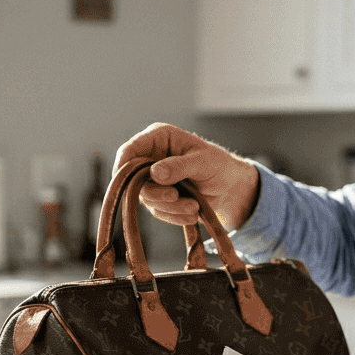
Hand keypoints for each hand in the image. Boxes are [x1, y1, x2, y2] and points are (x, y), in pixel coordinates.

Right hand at [115, 122, 260, 229]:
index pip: (130, 151)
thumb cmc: (219, 165)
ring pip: (146, 199)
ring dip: (170, 206)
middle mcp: (151, 158)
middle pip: (133, 180)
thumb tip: (155, 173)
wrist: (231, 188)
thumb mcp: (202, 161)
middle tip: (174, 197)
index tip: (129, 182)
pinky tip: (193, 212)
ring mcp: (153, 180)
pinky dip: (175, 215)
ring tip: (194, 205)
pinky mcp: (160, 199)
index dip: (123, 166)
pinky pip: (158, 211)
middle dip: (156, 193)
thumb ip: (179, 166)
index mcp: (158, 139)